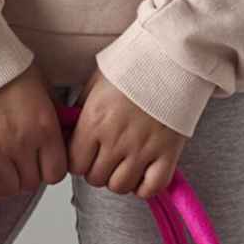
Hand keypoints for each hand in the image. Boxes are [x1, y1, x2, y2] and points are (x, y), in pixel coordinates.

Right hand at [0, 64, 66, 201]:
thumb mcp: (42, 88)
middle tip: (14, 160)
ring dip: (4, 182)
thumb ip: (53, 117)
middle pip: (31, 184)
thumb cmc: (4, 67)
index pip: (55, 173)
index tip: (37, 162)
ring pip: (7, 189)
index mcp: (44, 127)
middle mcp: (23, 141)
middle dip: (24, 175)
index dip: (46, 170)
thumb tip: (62, 140)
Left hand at [69, 69, 186, 197]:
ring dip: (120, 179)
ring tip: (125, 164)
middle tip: (107, 157)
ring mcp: (143, 149)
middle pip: (96, 179)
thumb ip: (81, 112)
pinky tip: (143, 174)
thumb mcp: (95, 83)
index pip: (75, 164)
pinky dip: (145, 187)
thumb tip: (71, 133)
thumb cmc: (135, 65)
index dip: (79, 162)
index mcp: (94, 121)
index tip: (86, 155)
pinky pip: (151, 187)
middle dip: (98, 171)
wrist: (172, 55)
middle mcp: (116, 139)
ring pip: (120, 187)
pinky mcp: (167, 153)